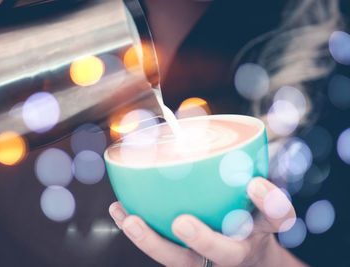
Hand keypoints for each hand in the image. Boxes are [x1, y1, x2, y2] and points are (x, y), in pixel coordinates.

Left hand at [109, 178, 307, 266]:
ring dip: (153, 241)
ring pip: (182, 259)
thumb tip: (216, 120)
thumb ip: (248, 164)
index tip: (254, 184)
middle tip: (181, 222)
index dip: (269, 203)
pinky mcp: (185, 259)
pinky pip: (160, 249)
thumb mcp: (257, 192)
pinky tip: (120, 211)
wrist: (249, 252)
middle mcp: (237, 248)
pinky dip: (139, 232)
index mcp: (262, 228)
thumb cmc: (247, 210)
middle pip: (226, 252)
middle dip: (204, 239)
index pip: (276, 218)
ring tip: (132, 219)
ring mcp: (209, 258)